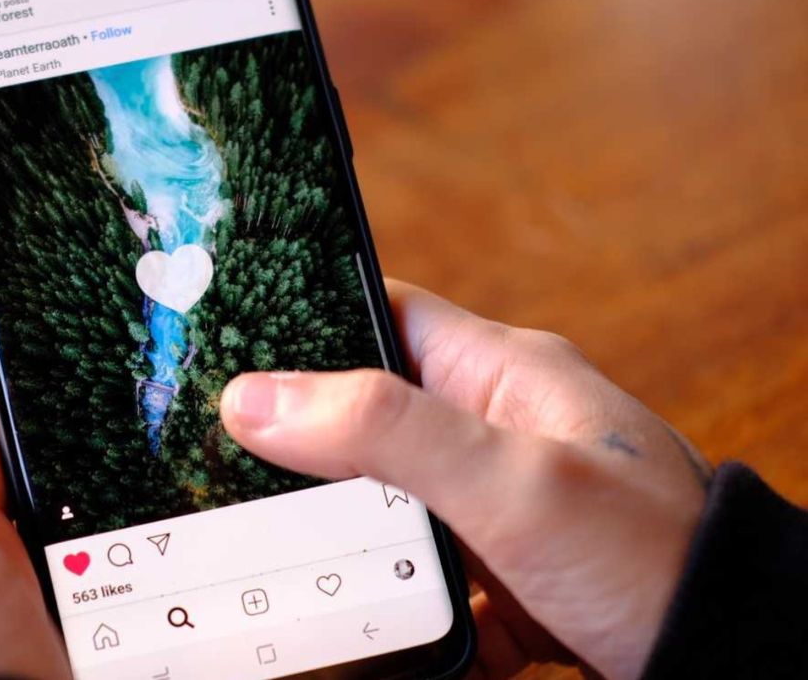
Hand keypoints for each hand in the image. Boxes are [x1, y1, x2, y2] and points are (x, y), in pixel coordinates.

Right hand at [221, 280, 710, 679]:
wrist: (734, 665)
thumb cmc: (656, 558)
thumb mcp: (512, 481)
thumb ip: (385, 430)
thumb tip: (257, 396)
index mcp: (504, 374)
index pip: (380, 316)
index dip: (302, 325)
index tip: (225, 352)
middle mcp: (497, 431)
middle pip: (366, 422)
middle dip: (307, 457)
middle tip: (235, 478)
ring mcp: (498, 509)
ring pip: (383, 510)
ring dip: (347, 545)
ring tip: (292, 565)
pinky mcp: (501, 578)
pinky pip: (419, 583)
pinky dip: (394, 612)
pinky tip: (376, 635)